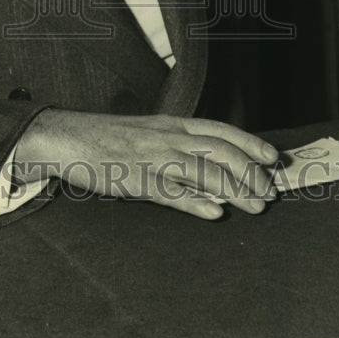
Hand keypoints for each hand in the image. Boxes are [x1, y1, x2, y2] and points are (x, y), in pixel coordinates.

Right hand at [14, 110, 278, 219]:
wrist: (65, 136)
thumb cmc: (106, 138)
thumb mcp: (147, 132)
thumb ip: (176, 145)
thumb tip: (209, 165)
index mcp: (170, 124)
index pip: (220, 130)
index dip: (250, 143)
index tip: (273, 158)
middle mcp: (166, 136)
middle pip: (220, 149)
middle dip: (250, 171)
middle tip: (270, 193)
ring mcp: (151, 156)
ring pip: (202, 169)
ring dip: (234, 188)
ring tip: (255, 206)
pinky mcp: (134, 178)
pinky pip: (169, 190)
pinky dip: (195, 202)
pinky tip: (214, 213)